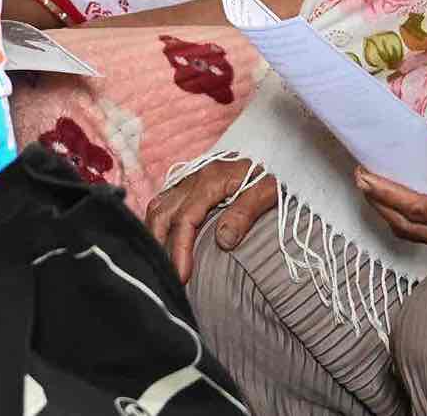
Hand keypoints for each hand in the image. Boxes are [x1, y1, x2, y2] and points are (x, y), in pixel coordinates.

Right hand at [145, 157, 272, 284]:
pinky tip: (163, 242)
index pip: (185, 219)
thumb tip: (224, 241)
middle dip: (160, 247)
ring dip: (156, 235)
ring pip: (158, 207)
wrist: (270, 150)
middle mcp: (192, 178)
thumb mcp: (266, 191)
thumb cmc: (269, 172)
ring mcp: (187, 179)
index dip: (180, 250)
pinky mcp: (186, 183)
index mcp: (210, 180)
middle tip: (169, 277)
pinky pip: (163, 202)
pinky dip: (158, 224)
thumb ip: (244, 214)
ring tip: (162, 264)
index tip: (182, 276)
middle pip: (162, 213)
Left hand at [355, 150, 426, 252]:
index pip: (414, 208)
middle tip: (361, 179)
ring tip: (374, 189)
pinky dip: (409, 220)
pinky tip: (400, 204)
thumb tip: (412, 157)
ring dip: (390, 213)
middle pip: (405, 226)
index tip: (363, 176)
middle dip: (378, 203)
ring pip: (414, 235)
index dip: (384, 192)